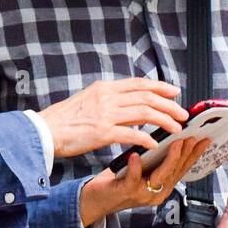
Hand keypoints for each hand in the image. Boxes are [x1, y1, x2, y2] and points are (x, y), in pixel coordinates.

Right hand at [39, 78, 188, 159]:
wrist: (44, 131)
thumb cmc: (64, 120)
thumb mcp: (87, 100)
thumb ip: (107, 99)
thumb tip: (125, 102)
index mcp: (105, 88)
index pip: (139, 84)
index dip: (160, 87)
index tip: (174, 92)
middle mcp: (108, 97)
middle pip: (147, 97)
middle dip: (169, 105)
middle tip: (182, 113)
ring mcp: (106, 114)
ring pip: (145, 113)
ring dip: (164, 120)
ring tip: (176, 128)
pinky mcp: (103, 132)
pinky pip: (132, 134)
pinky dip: (147, 138)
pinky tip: (155, 144)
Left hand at [78, 134, 212, 225]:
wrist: (96, 200)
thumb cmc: (118, 181)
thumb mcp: (142, 169)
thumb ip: (155, 158)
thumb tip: (168, 136)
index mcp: (162, 186)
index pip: (183, 168)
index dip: (195, 154)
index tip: (205, 139)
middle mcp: (156, 193)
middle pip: (176, 171)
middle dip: (187, 153)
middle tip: (194, 136)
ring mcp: (142, 194)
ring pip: (160, 176)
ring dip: (169, 159)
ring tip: (175, 143)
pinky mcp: (125, 192)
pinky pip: (133, 179)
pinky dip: (135, 167)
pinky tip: (136, 155)